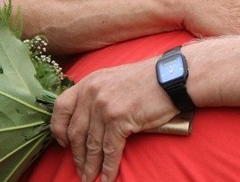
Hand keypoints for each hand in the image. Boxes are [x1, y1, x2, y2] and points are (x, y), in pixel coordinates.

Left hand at [50, 59, 176, 181]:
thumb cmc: (149, 79)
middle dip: (77, 155)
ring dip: (90, 165)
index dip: (59, 129)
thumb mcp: (115, 78)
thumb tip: (90, 119)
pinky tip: (106, 177)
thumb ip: (99, 93)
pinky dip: (108, 167)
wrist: (172, 78)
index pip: (61, 107)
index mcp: (89, 82)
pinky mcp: (119, 120)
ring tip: (89, 178)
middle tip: (80, 169)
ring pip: (91, 144)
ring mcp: (104, 106)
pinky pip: (110, 150)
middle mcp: (92, 93)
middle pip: (75, 131)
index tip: (64, 143)